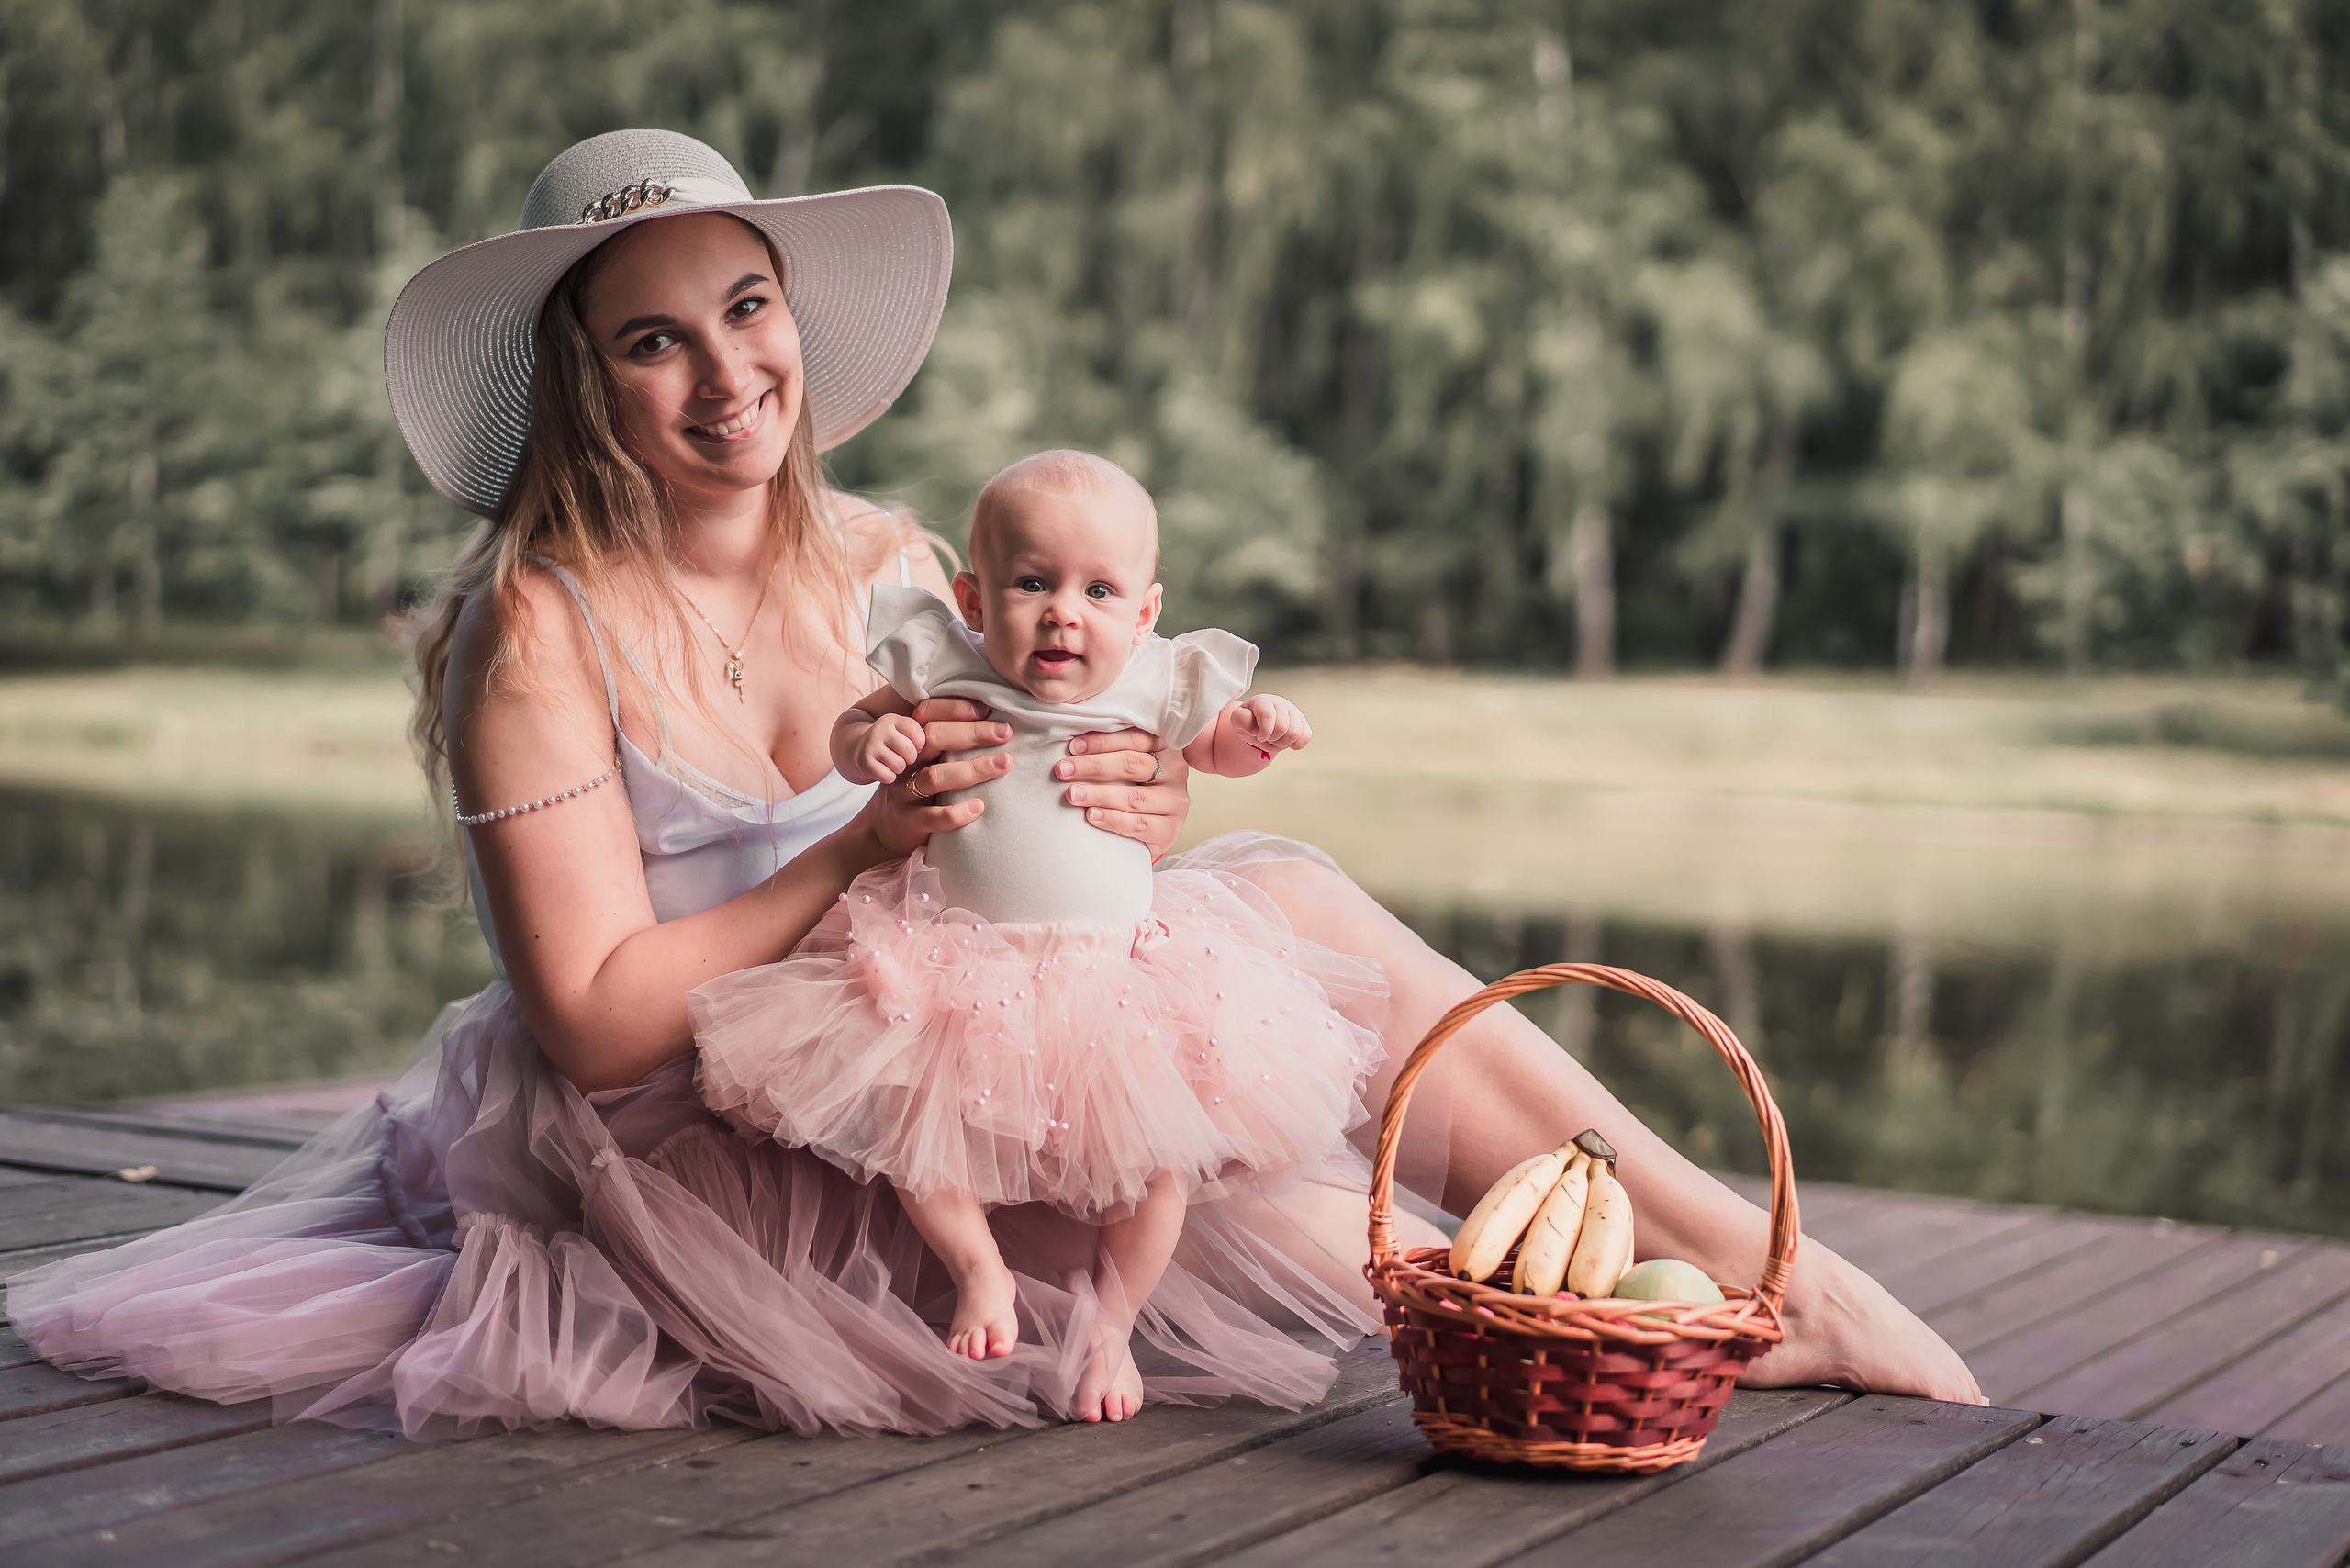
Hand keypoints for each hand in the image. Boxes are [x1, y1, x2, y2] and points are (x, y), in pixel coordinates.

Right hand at [853, 713, 925, 783]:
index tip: (915, 746)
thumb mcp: (904, 732)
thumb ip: (924, 735)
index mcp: (894, 719)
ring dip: (899, 769)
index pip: (917, 732)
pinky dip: (889, 777)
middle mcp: (880, 729)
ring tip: (893, 763)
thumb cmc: (893, 743)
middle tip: (904, 757)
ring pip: (899, 765)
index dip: (920, 744)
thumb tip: (943, 747)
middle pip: (909, 750)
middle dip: (910, 758)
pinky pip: (888, 776)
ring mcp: (870, 745)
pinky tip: (884, 770)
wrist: (861, 748)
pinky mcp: (864, 761)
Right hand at [867, 697, 1011, 857]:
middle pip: (933, 738)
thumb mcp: (925, 762)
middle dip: (972, 733)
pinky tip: (979, 806)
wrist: (882, 831)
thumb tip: (997, 725)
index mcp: (911, 744)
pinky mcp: (908, 821)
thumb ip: (948, 745)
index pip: (926, 714)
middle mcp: (906, 764)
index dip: (954, 709)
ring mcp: (903, 793)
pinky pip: (933, 816)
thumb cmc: (918, 790)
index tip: (987, 710)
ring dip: (973, 769)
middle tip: (1005, 733)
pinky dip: (957, 812)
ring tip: (1004, 764)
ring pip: (935, 776)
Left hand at [1055, 728, 1190, 858]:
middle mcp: (1175, 771)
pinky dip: (1113, 820)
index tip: (1072, 747)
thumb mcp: (1127, 762)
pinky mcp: (1170, 829)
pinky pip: (1139, 824)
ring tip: (1073, 794)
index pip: (1134, 739)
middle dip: (1093, 766)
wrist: (1149, 826)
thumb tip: (1073, 743)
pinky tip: (1092, 816)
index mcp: (1165, 746)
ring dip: (1099, 795)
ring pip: (1134, 797)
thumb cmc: (1132, 786)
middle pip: (1132, 765)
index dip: (1101, 742)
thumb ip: (1111, 749)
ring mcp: (1175, 801)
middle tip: (1063, 770)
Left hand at [1231, 695, 1309, 755]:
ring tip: (1275, 739)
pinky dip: (1295, 744)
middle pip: (1282, 727)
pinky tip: (1286, 740)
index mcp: (1262, 701)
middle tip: (1267, 738)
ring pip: (1295, 733)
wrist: (1259, 726)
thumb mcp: (1238, 721)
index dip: (1264, 731)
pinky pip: (1305, 736)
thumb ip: (1241, 720)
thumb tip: (1254, 727)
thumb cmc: (1249, 722)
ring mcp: (1293, 711)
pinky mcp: (1302, 722)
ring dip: (1283, 743)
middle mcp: (1280, 703)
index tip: (1259, 737)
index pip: (1268, 715)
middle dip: (1272, 739)